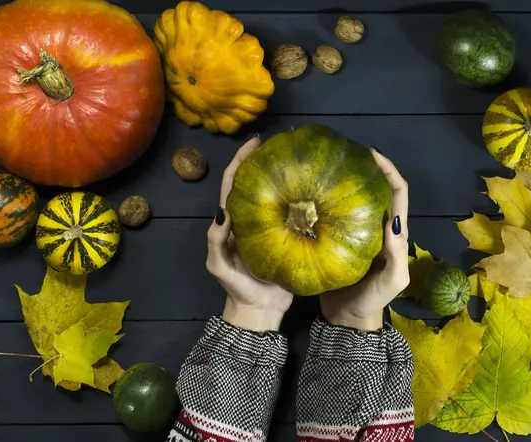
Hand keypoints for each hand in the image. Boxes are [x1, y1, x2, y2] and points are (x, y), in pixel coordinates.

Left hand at [206, 136, 293, 331]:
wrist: (260, 311)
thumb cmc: (236, 288)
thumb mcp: (219, 266)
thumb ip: (216, 241)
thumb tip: (222, 211)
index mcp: (232, 221)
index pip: (233, 184)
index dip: (241, 162)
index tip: (255, 143)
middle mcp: (252, 219)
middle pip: (256, 184)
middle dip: (263, 161)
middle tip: (282, 144)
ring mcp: (271, 228)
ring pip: (276, 196)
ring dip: (283, 176)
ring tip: (299, 160)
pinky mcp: (288, 238)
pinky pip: (295, 214)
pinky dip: (301, 199)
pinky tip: (314, 190)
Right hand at [320, 149, 409, 331]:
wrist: (347, 320)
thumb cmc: (372, 301)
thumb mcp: (393, 280)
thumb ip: (397, 253)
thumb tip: (393, 218)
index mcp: (395, 234)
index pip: (398, 194)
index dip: (390, 171)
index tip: (371, 154)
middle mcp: (377, 228)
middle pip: (378, 190)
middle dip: (368, 169)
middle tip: (347, 154)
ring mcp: (357, 234)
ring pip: (356, 200)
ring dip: (349, 181)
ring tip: (330, 167)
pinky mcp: (338, 241)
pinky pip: (336, 215)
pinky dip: (330, 201)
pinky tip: (314, 194)